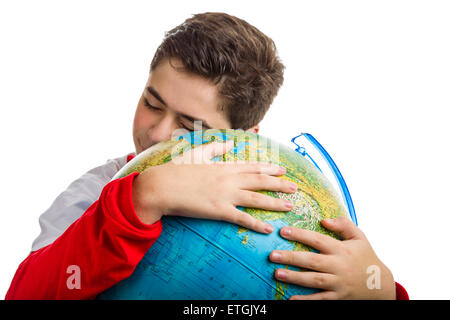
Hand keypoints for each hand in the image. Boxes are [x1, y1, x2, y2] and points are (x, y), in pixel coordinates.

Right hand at [132, 140, 297, 232]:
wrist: (162, 186)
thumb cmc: (177, 169)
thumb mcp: (197, 153)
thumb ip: (215, 147)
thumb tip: (229, 142)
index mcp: (224, 166)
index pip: (252, 166)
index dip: (270, 168)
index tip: (283, 169)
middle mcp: (228, 179)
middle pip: (260, 180)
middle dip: (279, 184)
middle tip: (295, 187)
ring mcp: (225, 194)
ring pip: (256, 198)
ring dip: (275, 202)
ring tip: (290, 205)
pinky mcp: (218, 210)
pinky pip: (242, 218)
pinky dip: (256, 223)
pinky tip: (269, 228)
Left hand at [269, 217, 395, 298]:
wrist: (381, 284)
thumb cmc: (365, 256)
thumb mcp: (359, 237)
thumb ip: (343, 224)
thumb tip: (324, 220)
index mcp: (341, 249)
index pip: (318, 240)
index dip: (300, 234)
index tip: (283, 231)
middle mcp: (339, 266)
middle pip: (312, 261)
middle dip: (291, 258)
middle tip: (272, 255)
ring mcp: (338, 283)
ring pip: (314, 280)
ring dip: (295, 277)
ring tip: (277, 273)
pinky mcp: (338, 297)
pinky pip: (320, 299)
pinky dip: (306, 300)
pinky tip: (290, 299)